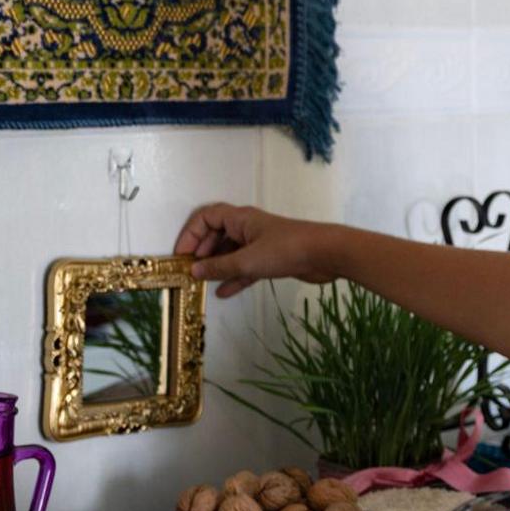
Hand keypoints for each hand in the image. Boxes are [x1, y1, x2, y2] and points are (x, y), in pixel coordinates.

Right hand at [173, 204, 339, 298]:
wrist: (327, 254)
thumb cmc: (286, 250)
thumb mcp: (247, 260)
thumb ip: (219, 267)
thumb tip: (194, 271)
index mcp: (240, 218)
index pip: (206, 217)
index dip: (191, 234)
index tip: (181, 255)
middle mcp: (248, 228)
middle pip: (217, 235)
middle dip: (202, 252)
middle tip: (189, 271)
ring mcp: (260, 243)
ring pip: (231, 253)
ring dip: (217, 267)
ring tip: (202, 283)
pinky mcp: (272, 259)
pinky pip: (246, 267)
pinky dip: (235, 277)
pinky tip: (223, 292)